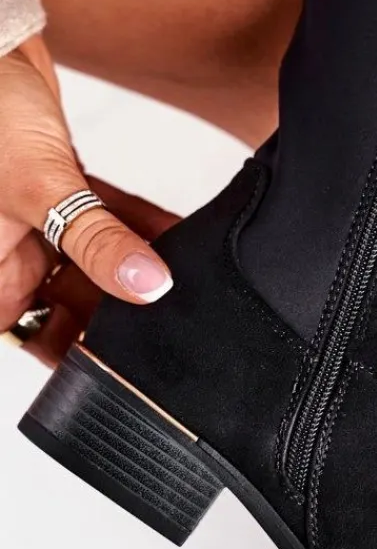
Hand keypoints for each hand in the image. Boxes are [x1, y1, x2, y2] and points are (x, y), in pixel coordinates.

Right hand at [0, 36, 176, 363]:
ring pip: (90, 262)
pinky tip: (178, 235)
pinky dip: (134, 226)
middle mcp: (2, 257)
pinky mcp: (55, 190)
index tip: (134, 359)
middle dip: (119, 309)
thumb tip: (147, 286)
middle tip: (175, 316)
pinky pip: (100, 219)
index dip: (79, 353)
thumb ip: (96, 242)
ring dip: (134, 265)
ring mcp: (29, 224)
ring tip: (186, 278)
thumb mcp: (42, 188)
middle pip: (67, 304)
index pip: (34, 336)